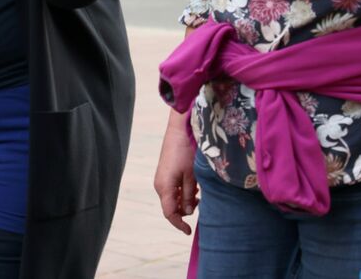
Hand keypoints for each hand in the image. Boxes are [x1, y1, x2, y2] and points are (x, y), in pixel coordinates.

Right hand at [152, 113, 199, 234]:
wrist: (179, 129)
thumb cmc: (186, 151)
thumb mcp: (191, 175)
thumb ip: (189, 195)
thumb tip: (187, 211)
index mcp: (164, 187)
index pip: (169, 213)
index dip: (179, 224)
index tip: (189, 231)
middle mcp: (160, 184)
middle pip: (171, 206)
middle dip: (184, 209)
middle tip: (200, 203)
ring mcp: (162, 178)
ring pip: (173, 198)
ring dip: (185, 200)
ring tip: (199, 193)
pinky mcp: (165, 172)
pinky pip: (173, 189)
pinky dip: (182, 192)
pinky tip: (194, 185)